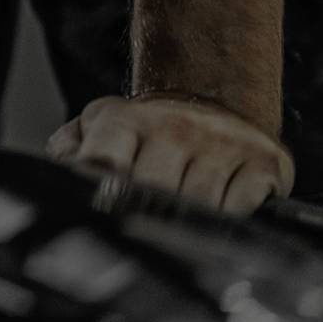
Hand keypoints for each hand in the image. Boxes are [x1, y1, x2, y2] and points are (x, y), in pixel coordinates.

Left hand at [48, 93, 292, 213]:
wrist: (213, 101)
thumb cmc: (150, 129)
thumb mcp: (101, 125)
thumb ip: (70, 148)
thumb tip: (60, 174)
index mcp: (126, 121)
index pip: (105, 160)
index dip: (102, 189)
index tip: (104, 206)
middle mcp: (175, 128)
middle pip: (154, 190)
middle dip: (147, 211)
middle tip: (146, 218)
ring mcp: (220, 144)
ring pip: (199, 204)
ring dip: (188, 220)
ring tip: (180, 215)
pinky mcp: (263, 162)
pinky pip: (241, 208)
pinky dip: (228, 220)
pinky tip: (218, 214)